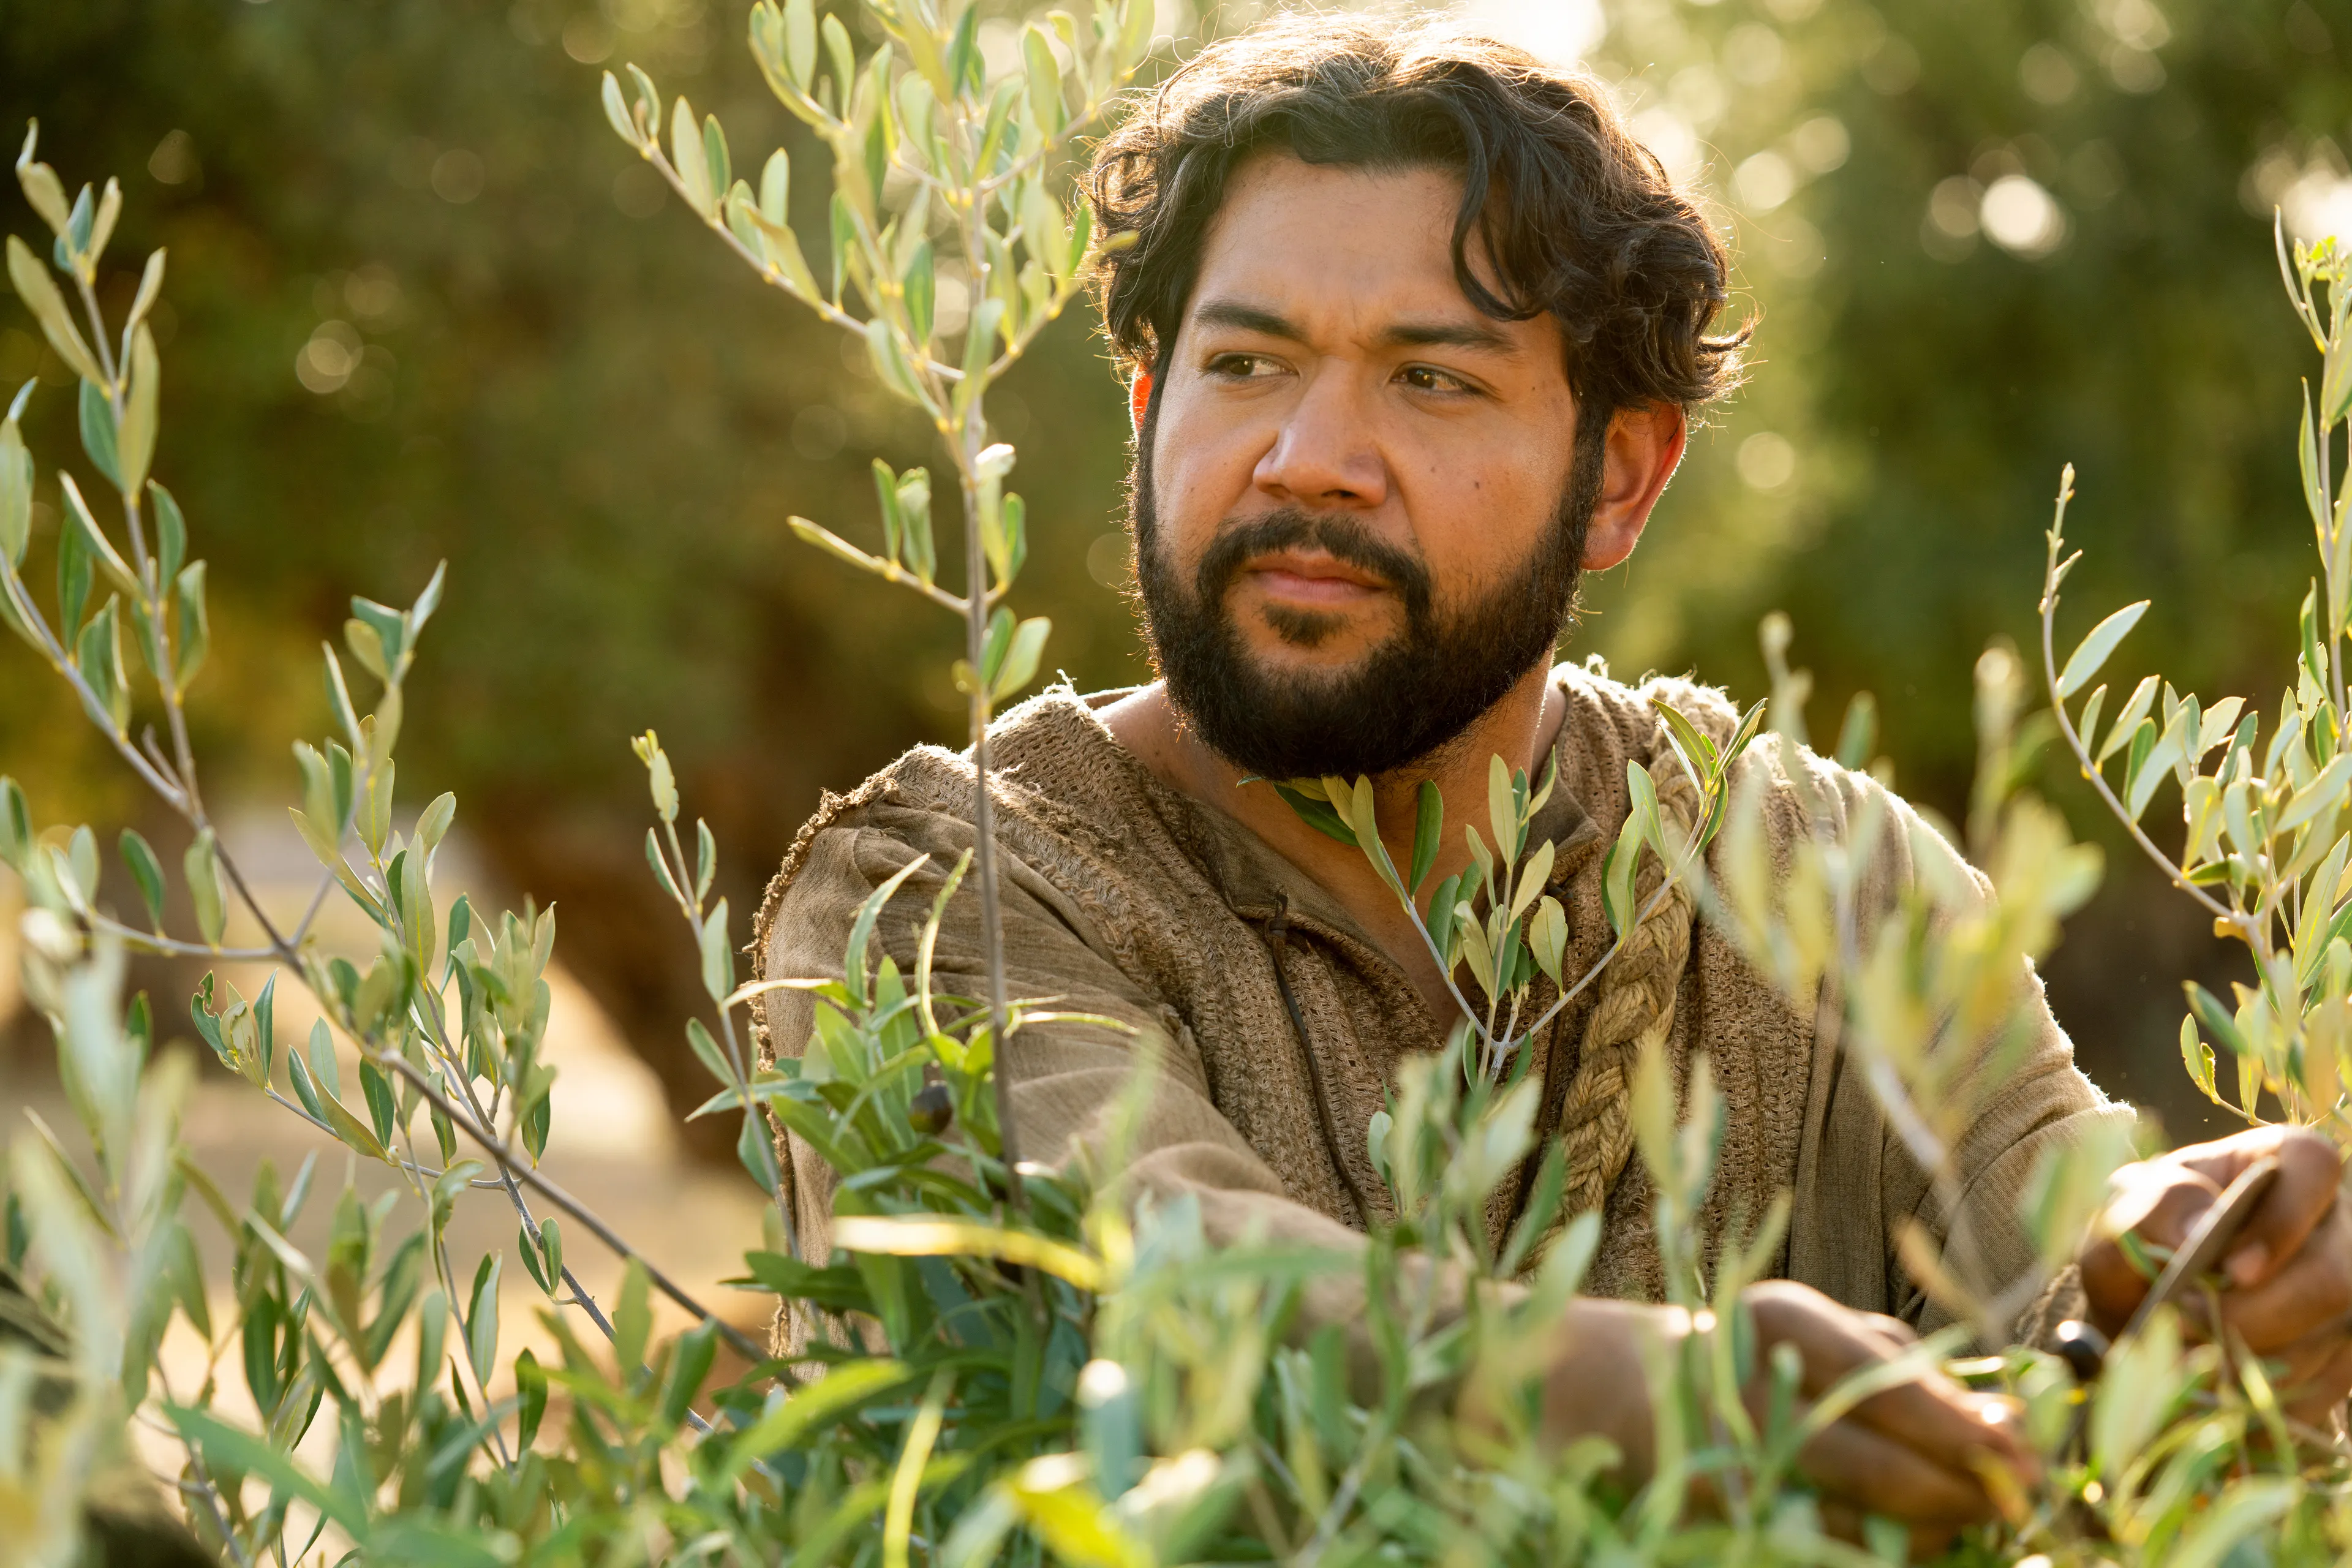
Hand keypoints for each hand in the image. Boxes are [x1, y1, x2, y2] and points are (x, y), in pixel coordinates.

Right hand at [1538, 1282, 2032, 1540]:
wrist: (1631, 1389)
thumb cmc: (1757, 1351)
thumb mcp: (1824, 1332)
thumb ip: (1909, 1368)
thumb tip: (2006, 1420)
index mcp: (1776, 1322)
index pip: (1881, 1383)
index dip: (1958, 1427)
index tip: (2025, 1453)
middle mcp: (1744, 1392)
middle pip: (1872, 1466)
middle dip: (1959, 1492)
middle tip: (2018, 1498)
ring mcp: (1725, 1465)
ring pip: (1855, 1526)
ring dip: (1931, 1531)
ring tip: (1968, 1513)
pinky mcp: (1722, 1521)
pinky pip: (1827, 1553)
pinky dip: (1884, 1552)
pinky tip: (1913, 1533)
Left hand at [2081, 1124, 2351, 1424]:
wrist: (2138, 1310)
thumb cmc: (2136, 1241)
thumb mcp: (2123, 1214)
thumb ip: (2150, 1208)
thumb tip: (2198, 1228)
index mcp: (2282, 1164)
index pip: (2314, 1167)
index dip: (2283, 1222)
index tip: (2231, 1271)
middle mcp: (2332, 1225)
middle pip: (2336, 1276)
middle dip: (2257, 1316)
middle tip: (2188, 1329)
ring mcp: (2344, 1297)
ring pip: (2328, 1343)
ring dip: (2250, 1363)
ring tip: (2186, 1357)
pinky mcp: (2341, 1358)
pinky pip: (2320, 1392)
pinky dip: (2259, 1398)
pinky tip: (2212, 1388)